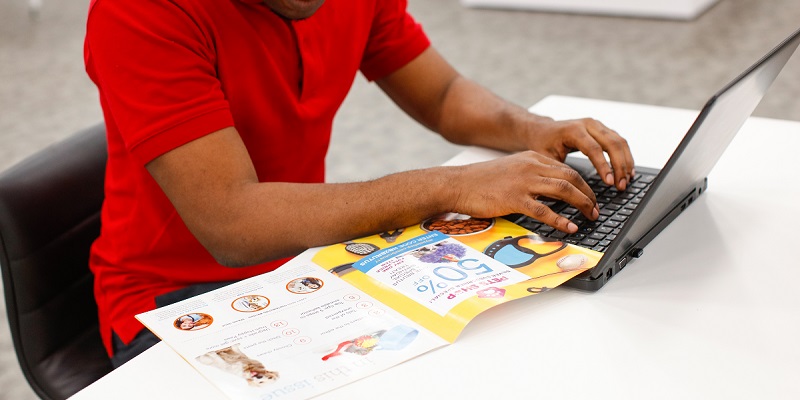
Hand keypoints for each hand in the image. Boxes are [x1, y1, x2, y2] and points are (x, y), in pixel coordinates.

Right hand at [450, 151, 599, 232]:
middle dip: (589, 195)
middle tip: (596, 209)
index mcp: (533, 158)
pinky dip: (560, 219)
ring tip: (590, 217)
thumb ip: (533, 176)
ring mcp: (524, 182)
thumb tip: (553, 193)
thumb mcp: (512, 170)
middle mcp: (532, 166)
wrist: (458, 183)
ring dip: (582, 204)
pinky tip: (569, 227)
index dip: (584, 184)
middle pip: (571, 177)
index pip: (567, 169)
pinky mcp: (514, 198)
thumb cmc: (482, 181)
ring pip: (564, 190)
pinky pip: (544, 210)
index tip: (591, 197)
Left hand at [524, 117, 634, 190]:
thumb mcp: (545, 158)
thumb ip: (558, 172)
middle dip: (619, 166)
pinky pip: (619, 142)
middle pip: (612, 143)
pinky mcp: (603, 129)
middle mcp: (588, 124)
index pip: (594, 149)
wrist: (542, 130)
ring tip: (626, 181)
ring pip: (619, 142)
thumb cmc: (542, 144)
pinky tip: (628, 171)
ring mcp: (597, 125)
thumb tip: (569, 193)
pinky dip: (625, 156)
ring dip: (626, 162)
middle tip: (621, 186)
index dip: (604, 166)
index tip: (610, 183)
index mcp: (573, 130)